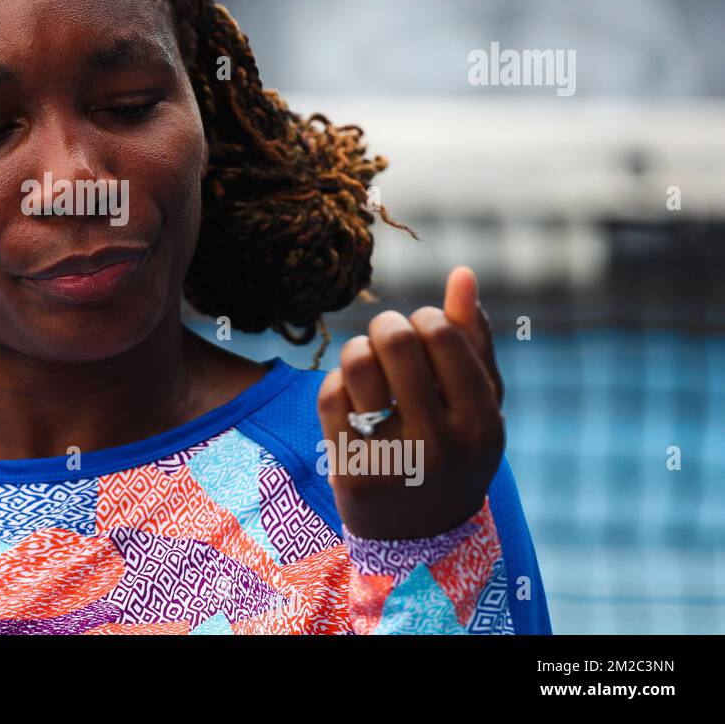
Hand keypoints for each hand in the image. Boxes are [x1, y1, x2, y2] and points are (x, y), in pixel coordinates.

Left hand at [316, 265, 505, 539]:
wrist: (419, 538)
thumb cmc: (455, 450)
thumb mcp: (478, 405)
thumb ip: (474, 341)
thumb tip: (462, 273)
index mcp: (482, 425)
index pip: (441, 334)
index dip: (424, 319)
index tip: (423, 333)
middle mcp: (441, 446)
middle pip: (395, 340)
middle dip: (386, 325)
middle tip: (387, 336)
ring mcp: (393, 463)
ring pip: (356, 361)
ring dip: (357, 349)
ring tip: (366, 362)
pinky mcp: (351, 472)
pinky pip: (329, 394)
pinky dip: (338, 386)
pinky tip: (352, 401)